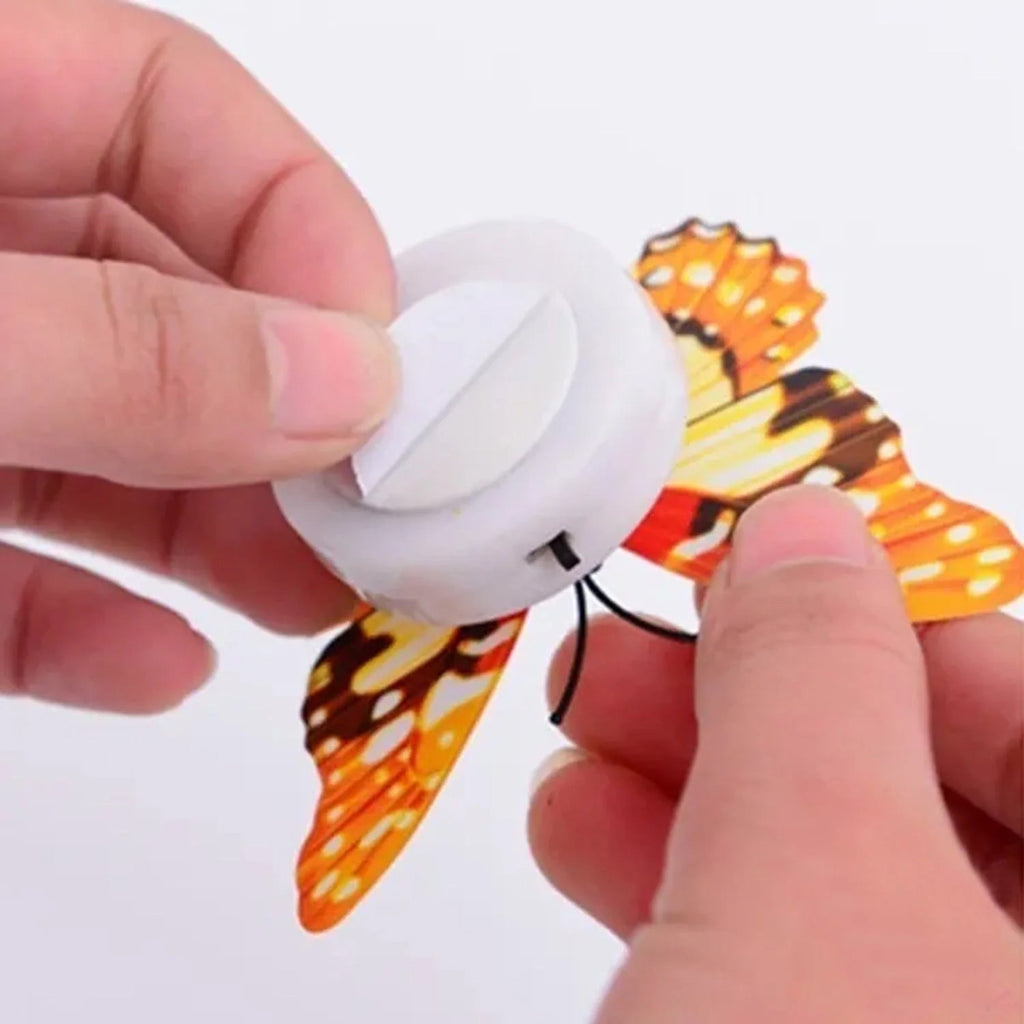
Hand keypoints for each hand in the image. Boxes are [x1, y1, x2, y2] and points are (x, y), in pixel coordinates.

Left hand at [0, 1, 396, 711]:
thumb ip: (121, 355)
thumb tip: (343, 384)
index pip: (172, 109)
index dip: (300, 224)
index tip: (379, 366)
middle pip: (164, 300)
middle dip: (280, 416)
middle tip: (374, 510)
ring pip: (102, 441)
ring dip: (214, 531)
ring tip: (308, 598)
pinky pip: (3, 558)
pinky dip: (80, 619)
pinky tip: (157, 664)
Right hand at [530, 486, 1021, 1021]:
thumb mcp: (820, 880)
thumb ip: (818, 682)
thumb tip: (806, 532)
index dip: (900, 619)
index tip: (769, 567)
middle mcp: (1021, 995)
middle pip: (925, 794)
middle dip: (762, 697)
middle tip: (651, 639)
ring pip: (834, 880)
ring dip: (689, 778)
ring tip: (582, 718)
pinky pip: (770, 961)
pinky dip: (671, 878)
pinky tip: (581, 827)